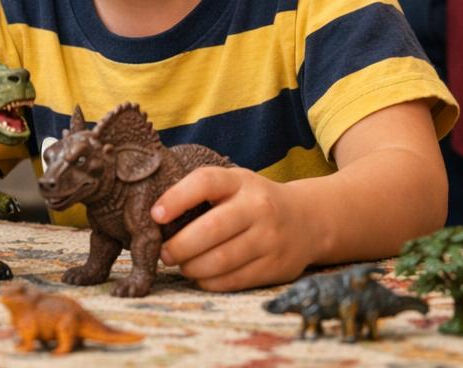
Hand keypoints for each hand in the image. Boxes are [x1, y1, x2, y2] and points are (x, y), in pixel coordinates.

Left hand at [151, 166, 313, 291]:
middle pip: (211, 228)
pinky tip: (201, 275)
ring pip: (221, 260)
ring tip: (181, 264)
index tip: (155, 215)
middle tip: (164, 252)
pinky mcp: (275, 267)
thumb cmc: (254, 200)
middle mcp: (258, 207)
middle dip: (179, 245)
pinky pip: (234, 280)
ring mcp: (269, 238)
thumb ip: (204, 191)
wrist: (307, 220)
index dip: (176, 197)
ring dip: (192, 266)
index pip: (205, 182)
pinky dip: (210, 281)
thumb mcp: (235, 183)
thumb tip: (157, 214)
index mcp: (241, 181)